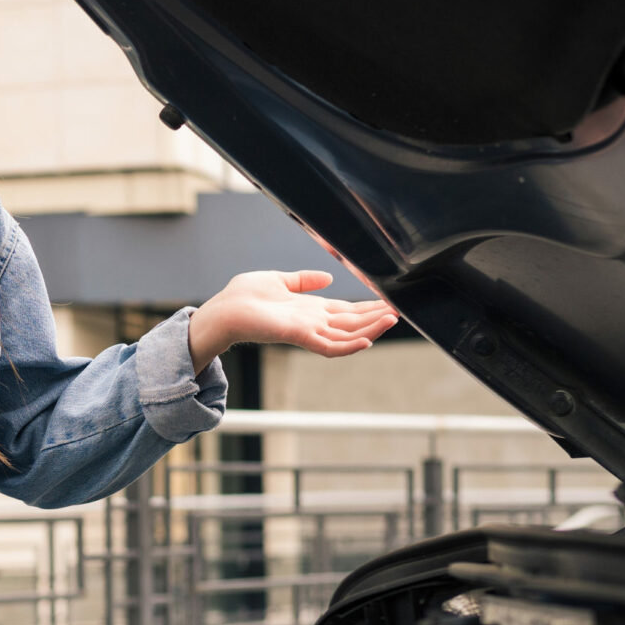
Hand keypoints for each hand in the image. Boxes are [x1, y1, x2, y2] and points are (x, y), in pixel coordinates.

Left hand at [188, 270, 396, 371]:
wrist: (224, 310)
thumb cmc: (244, 297)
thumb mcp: (279, 281)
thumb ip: (303, 280)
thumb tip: (329, 277)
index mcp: (310, 309)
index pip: (346, 310)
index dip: (368, 307)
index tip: (389, 302)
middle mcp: (313, 322)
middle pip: (352, 323)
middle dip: (376, 318)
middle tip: (401, 312)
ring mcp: (308, 331)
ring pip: (347, 335)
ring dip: (371, 329)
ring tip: (392, 320)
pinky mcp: (300, 336)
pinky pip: (330, 346)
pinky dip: (349, 346)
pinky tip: (367, 341)